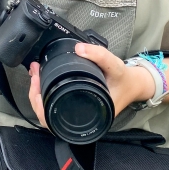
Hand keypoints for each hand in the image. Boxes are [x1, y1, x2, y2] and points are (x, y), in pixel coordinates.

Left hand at [28, 43, 155, 126]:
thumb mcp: (114, 65)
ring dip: (38, 94)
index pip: (55, 121)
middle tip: (34, 75)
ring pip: (49, 111)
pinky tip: (42, 79)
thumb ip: (99, 55)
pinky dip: (46, 93)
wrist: (134, 84)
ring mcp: (77, 113)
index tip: (37, 86)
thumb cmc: (124, 80)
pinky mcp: (75, 105)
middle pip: (47, 117)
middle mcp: (80, 118)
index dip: (41, 106)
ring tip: (35, 75)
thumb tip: (78, 48)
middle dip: (35, 96)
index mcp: (88, 115)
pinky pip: (55, 104)